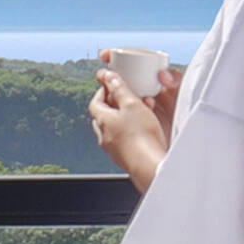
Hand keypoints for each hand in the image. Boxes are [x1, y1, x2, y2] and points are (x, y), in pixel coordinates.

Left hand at [88, 72, 173, 187]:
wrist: (149, 166)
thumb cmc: (141, 136)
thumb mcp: (132, 104)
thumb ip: (120, 89)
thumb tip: (109, 77)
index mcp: (102, 120)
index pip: (95, 102)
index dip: (103, 92)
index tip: (112, 85)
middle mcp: (104, 136)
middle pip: (102, 117)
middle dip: (111, 106)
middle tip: (123, 99)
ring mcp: (113, 149)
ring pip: (112, 131)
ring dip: (120, 121)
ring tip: (135, 116)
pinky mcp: (124, 159)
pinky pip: (122, 142)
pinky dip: (128, 134)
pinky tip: (140, 133)